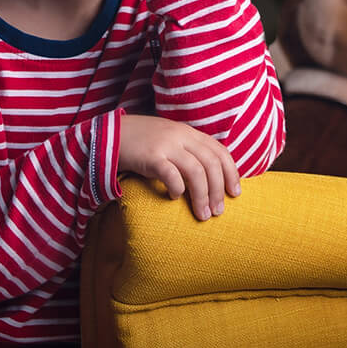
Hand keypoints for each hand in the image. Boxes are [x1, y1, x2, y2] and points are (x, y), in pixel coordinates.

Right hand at [119, 114, 241, 221]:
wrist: (110, 134)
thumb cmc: (143, 142)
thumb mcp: (170, 140)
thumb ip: (189, 151)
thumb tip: (211, 177)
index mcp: (189, 132)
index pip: (220, 151)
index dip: (231, 173)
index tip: (235, 193)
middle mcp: (181, 136)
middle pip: (211, 164)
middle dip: (218, 190)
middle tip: (219, 211)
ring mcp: (166, 145)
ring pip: (195, 171)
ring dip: (202, 196)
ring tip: (202, 215)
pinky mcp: (150, 156)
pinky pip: (171, 174)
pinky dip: (178, 188)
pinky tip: (174, 198)